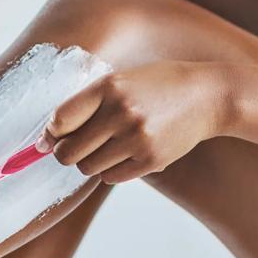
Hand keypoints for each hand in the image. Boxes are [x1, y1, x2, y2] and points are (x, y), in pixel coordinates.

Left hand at [36, 61, 225, 183]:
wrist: (208, 97)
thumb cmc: (158, 86)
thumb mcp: (123, 80)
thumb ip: (89, 103)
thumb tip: (49, 137)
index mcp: (109, 87)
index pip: (61, 120)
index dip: (50, 134)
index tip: (49, 140)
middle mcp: (121, 112)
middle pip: (69, 152)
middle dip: (65, 154)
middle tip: (74, 149)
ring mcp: (137, 138)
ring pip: (88, 168)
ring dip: (90, 163)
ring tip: (105, 148)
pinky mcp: (151, 160)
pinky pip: (111, 177)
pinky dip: (110, 171)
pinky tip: (123, 155)